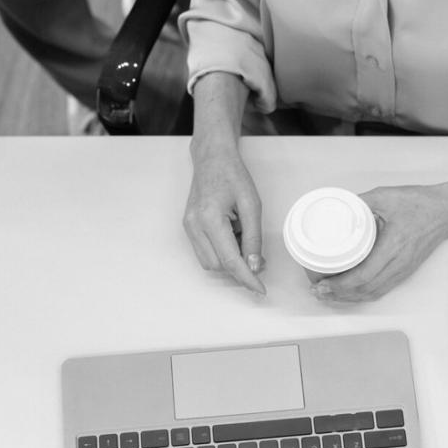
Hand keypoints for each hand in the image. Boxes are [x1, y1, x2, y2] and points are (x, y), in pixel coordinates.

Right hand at [183, 137, 264, 293]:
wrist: (212, 158)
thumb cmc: (233, 176)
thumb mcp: (252, 205)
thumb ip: (253, 238)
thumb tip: (254, 265)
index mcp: (210, 218)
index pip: (230, 261)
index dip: (247, 278)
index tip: (260, 289)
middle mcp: (194, 226)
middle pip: (218, 266)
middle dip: (240, 267)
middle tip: (258, 255)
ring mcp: (188, 227)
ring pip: (210, 263)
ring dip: (230, 260)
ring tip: (242, 237)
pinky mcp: (188, 228)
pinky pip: (205, 252)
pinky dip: (221, 252)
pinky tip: (231, 235)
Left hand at [312, 185, 447, 302]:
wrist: (447, 212)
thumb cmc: (420, 203)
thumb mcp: (385, 195)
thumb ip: (359, 201)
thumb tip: (336, 206)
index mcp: (394, 246)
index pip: (364, 276)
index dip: (341, 285)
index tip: (323, 283)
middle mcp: (399, 263)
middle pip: (366, 290)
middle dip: (339, 295)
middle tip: (318, 291)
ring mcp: (403, 270)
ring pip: (374, 293)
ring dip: (350, 298)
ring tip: (328, 294)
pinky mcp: (405, 271)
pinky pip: (382, 289)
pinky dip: (363, 295)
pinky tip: (350, 292)